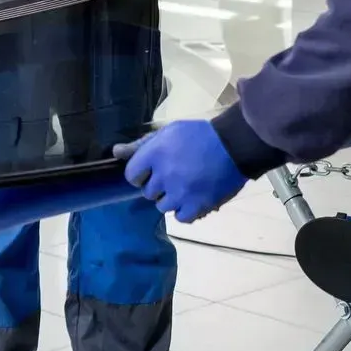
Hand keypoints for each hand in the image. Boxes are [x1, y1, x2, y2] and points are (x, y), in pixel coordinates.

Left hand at [115, 120, 249, 223]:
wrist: (234, 145)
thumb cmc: (199, 136)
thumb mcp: (169, 132)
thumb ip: (141, 145)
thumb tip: (116, 153)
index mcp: (155, 153)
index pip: (132, 175)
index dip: (141, 174)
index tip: (152, 171)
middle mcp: (164, 174)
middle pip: (148, 192)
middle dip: (159, 185)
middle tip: (175, 175)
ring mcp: (180, 192)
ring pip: (162, 206)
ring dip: (172, 199)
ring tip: (186, 187)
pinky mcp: (197, 205)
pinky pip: (181, 217)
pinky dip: (186, 210)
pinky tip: (193, 198)